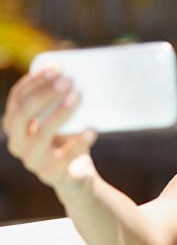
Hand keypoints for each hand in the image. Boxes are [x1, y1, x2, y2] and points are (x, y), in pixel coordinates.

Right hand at [2, 70, 96, 190]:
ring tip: (78, 98)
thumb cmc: (67, 140)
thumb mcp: (59, 119)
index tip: (56, 68)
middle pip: (23, 114)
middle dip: (44, 95)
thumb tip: (77, 70)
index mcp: (15, 126)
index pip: (17, 99)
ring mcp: (32, 160)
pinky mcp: (51, 174)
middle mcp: (17, 142)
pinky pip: (64, 157)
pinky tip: (92, 129)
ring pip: (40, 135)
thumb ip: (59, 101)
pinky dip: (79, 142)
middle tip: (67, 82)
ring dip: (59, 114)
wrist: (76, 176)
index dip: (34, 82)